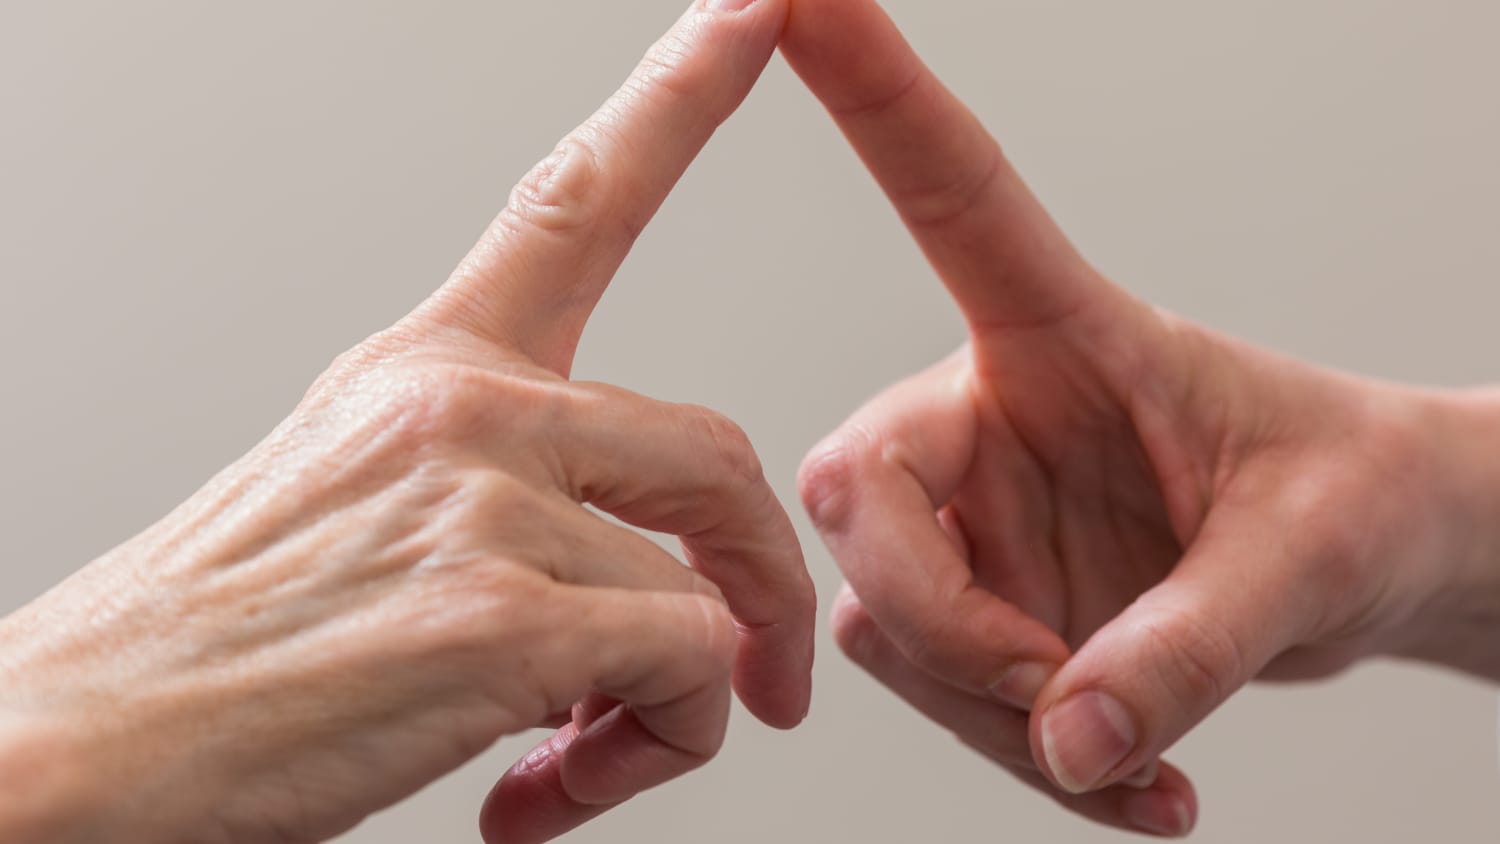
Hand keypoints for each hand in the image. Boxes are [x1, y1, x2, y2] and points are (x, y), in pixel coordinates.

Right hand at [0, 2, 812, 841]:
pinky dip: (658, 743)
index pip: (575, 200)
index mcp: (429, 367)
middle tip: (756, 667)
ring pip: (700, 588)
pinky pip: (682, 666)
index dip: (679, 95)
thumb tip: (639, 590)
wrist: (79, 749)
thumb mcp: (358, 504)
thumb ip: (506, 500)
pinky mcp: (496, 613)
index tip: (754, 6)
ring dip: (680, 696)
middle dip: (757, 576)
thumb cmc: (223, 640)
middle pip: (714, 452)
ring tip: (586, 752)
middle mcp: (464, 407)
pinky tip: (550, 784)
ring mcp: (482, 498)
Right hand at [783, 0, 1499, 836]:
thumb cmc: (1358, 499)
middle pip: (856, 495)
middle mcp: (988, 419)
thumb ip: (1185, 648)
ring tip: (1133, 751)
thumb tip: (1074, 736)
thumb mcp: (1305, 559)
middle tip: (1059, 690)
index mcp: (1064, 335)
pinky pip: (943, 692)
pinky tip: (1133, 781)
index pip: (952, 196)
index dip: (866, 95)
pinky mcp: (986, 608)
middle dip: (944, 619)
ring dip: (996, 712)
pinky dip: (1028, 754)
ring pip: (890, 619)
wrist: (1378, 574)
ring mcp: (978, 523)